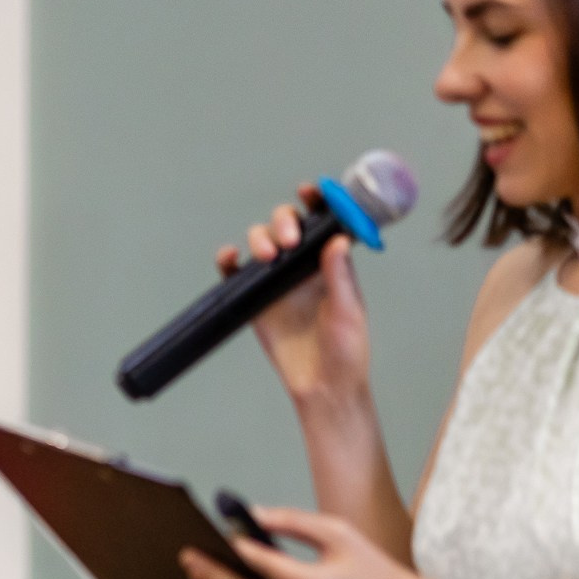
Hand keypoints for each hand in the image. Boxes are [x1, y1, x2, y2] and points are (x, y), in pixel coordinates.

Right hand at [215, 185, 373, 407]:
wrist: (322, 387)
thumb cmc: (346, 352)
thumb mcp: (349, 311)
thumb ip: (340, 275)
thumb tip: (338, 240)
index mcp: (331, 263)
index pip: (323, 223)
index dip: (317, 201)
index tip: (310, 191)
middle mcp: (303, 267)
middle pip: (287, 225)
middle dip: (284, 221)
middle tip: (287, 239)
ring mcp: (277, 282)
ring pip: (262, 243)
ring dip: (260, 238)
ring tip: (266, 255)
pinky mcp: (256, 300)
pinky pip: (237, 273)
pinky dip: (229, 261)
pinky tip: (231, 258)